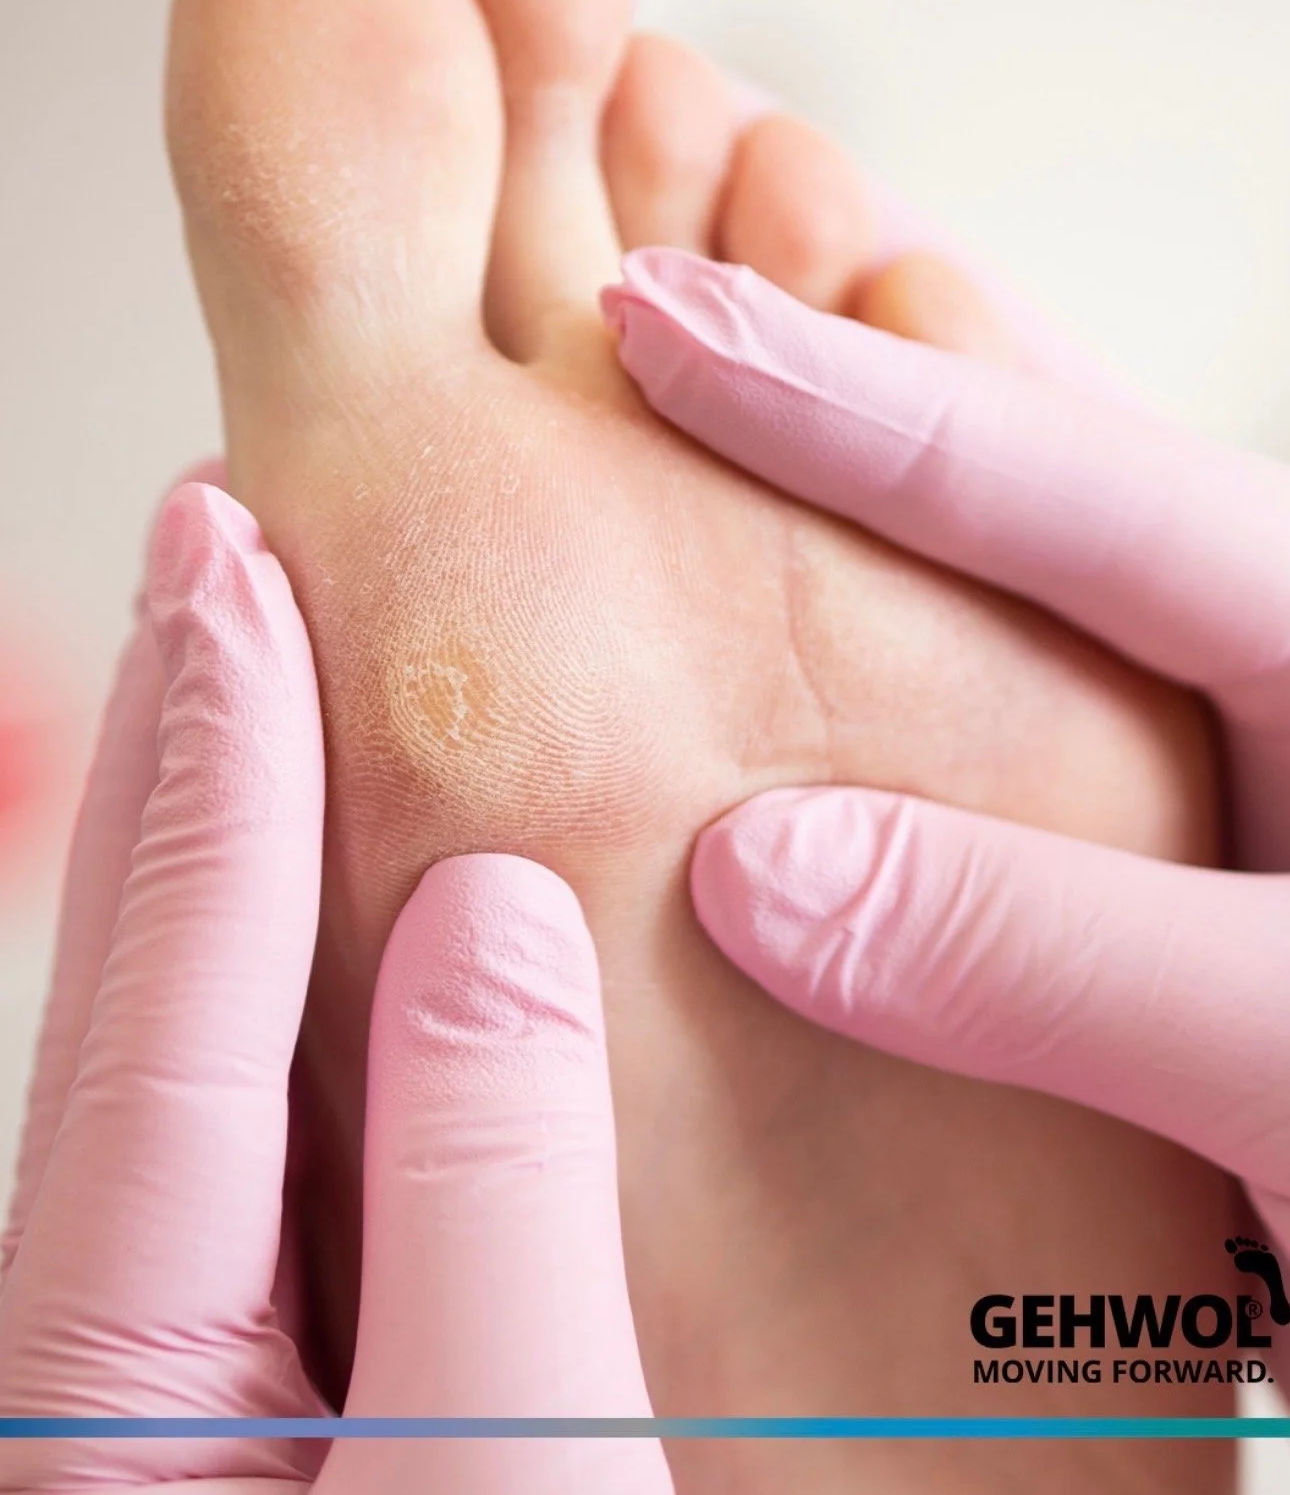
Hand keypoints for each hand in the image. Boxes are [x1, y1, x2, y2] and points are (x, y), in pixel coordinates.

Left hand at [0, 480, 669, 1492]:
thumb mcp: (516, 1473)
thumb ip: (491, 1189)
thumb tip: (489, 917)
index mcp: (117, 1379)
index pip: (176, 995)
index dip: (221, 760)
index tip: (233, 567)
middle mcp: (106, 1362)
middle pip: (137, 995)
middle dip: (180, 752)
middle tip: (204, 553)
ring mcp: (186, 1383)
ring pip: (191, 1059)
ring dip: (222, 850)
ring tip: (256, 681)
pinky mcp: (272, 1406)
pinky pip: (263, 1147)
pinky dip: (289, 987)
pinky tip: (347, 926)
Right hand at [606, 245, 1289, 1404]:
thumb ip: (1052, 952)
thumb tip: (745, 870)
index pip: (1060, 478)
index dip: (834, 396)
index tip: (651, 320)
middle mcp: (1260, 669)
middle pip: (1015, 479)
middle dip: (838, 374)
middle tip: (653, 289)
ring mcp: (1197, 766)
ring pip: (986, 598)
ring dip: (835, 514)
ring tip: (687, 409)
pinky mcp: (1145, 875)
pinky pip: (974, 746)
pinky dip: (862, 695)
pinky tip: (772, 665)